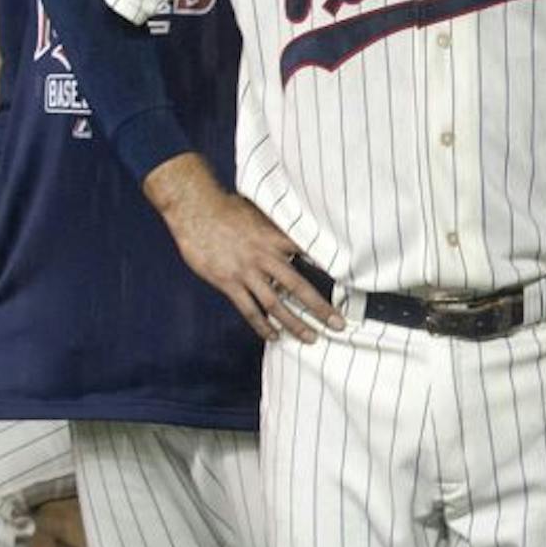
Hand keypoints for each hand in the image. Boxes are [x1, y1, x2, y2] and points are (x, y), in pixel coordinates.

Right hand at [143, 153, 341, 342]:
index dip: (330, 271)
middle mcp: (265, 257)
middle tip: (338, 324)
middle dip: (320, 308)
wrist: (194, 208)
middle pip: (298, 287)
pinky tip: (274, 336)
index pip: (310, 256)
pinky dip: (262, 325)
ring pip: (275, 304)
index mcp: (276, 239)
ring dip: (294, 323)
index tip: (351, 284)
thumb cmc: (228, 208)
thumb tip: (301, 233)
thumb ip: (280, 228)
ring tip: (311, 337)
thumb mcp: (261, 213)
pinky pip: (248, 309)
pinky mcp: (227, 282)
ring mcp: (246, 272)